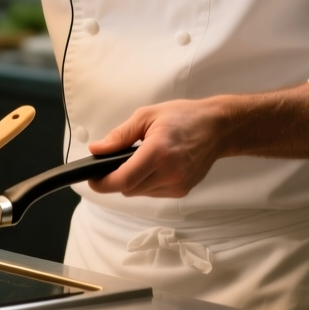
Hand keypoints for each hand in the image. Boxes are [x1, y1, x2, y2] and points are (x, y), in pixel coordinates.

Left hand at [86, 98, 228, 198]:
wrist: (217, 128)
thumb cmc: (184, 117)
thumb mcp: (146, 116)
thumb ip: (119, 136)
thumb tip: (97, 149)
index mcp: (158, 152)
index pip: (123, 180)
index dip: (102, 183)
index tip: (91, 178)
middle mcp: (169, 173)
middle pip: (128, 189)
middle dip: (116, 179)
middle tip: (114, 162)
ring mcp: (177, 185)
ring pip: (140, 193)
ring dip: (133, 181)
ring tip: (140, 160)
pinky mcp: (182, 190)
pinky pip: (154, 193)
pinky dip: (147, 183)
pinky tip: (154, 166)